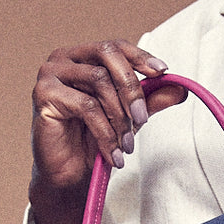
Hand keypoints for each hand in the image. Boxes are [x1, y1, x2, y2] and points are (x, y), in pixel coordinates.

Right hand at [28, 40, 186, 223]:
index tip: (162, 72)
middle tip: (143, 119)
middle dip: (132, 88)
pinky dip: (106, 133)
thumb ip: (150, 101)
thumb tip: (180, 88)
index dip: (140, 57)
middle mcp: (64, 59)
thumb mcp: (128, 118)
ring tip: (127, 145)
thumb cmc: (94, 142)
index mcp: (82, 58)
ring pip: (99, 83)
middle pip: (107, 55)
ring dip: (120, 118)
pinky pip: (86, 107)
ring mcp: (50, 74)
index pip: (115, 47)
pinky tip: (113, 153)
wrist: (69, 176)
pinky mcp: (43, 95)